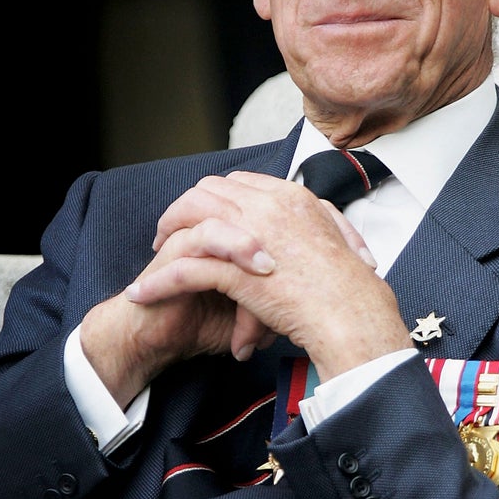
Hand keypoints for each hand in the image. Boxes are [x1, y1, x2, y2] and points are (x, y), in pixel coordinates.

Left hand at [125, 170, 411, 382]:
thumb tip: (298, 234)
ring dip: (168, 234)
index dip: (215, 199)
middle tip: (172, 233)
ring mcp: (251, 235)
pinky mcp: (236, 271)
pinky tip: (143, 294)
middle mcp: (269, 206)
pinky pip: (184, 270)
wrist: (355, 314)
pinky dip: (159, 281)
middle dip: (184, 209)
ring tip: (155, 254)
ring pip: (190, 219)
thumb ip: (315, 227)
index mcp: (292, 198)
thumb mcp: (335, 241)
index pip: (239, 183)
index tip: (206, 218)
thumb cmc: (351, 289)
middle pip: (207, 192)